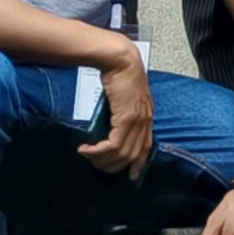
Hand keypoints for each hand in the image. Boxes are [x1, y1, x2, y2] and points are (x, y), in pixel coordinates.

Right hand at [75, 45, 154, 174]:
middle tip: (96, 164)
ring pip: (122, 154)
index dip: (138, 164)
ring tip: (87, 155)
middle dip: (113, 166)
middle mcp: (145, 121)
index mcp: (146, 116)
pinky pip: (113, 145)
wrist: (119, 58)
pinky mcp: (126, 118)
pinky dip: (98, 152)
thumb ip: (120, 114)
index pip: (146, 147)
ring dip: (102, 160)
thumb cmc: (119, 74)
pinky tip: (86, 149)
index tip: (130, 176)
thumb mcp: (122, 99)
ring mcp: (137, 120)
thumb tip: (106, 129)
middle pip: (133, 156)